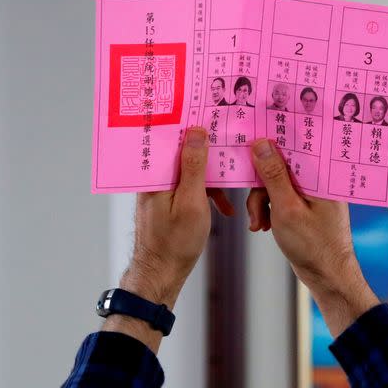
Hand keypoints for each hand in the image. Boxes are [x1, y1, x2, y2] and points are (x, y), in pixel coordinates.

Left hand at [104, 127, 233, 350]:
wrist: (161, 274)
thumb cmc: (175, 243)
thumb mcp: (191, 201)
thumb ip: (194, 167)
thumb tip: (197, 134)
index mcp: (156, 175)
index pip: (171, 138)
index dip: (189, 124)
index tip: (208, 113)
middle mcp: (154, 179)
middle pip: (182, 152)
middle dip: (206, 149)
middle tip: (229, 142)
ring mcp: (161, 191)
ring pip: (189, 171)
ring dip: (211, 178)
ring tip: (232, 184)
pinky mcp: (168, 202)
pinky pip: (190, 188)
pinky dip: (207, 194)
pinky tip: (223, 207)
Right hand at [246, 139, 378, 336]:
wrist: (328, 277)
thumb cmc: (314, 246)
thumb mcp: (287, 209)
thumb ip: (274, 176)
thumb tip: (262, 144)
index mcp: (321, 176)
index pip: (295, 146)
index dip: (271, 144)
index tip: (249, 143)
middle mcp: (318, 181)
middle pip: (280, 167)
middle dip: (261, 188)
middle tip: (254, 210)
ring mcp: (312, 195)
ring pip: (276, 184)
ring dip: (262, 203)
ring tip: (258, 224)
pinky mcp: (305, 207)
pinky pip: (281, 198)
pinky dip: (269, 210)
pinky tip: (262, 226)